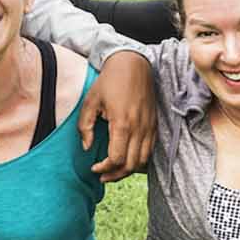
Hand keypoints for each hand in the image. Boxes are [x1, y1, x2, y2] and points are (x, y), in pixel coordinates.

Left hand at [81, 52, 154, 181]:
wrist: (133, 64)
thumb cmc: (109, 81)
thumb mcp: (90, 102)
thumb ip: (85, 127)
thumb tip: (88, 147)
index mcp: (122, 123)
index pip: (116, 159)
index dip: (105, 168)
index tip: (94, 167)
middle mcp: (139, 128)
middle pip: (131, 165)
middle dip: (115, 174)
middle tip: (102, 175)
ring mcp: (149, 127)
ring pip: (143, 161)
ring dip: (128, 170)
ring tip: (113, 171)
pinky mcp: (154, 125)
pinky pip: (150, 150)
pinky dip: (139, 160)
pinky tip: (127, 159)